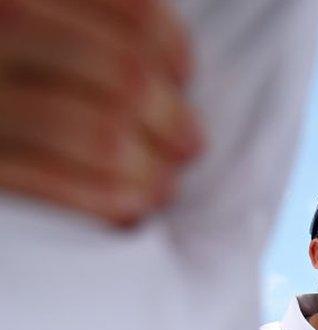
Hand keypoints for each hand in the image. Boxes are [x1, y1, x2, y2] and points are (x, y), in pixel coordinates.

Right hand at [0, 0, 202, 225]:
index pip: (133, 10)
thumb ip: (90, 27)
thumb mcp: (39, 27)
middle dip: (171, 118)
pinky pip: (56, 185)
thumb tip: (173, 67)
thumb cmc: (9, 73)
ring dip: (148, 169)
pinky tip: (129, 210)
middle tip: (189, 145)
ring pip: (102, 135)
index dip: (173, 46)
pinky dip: (108, 201)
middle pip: (125, 78)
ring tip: (163, 185)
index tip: (182, 76)